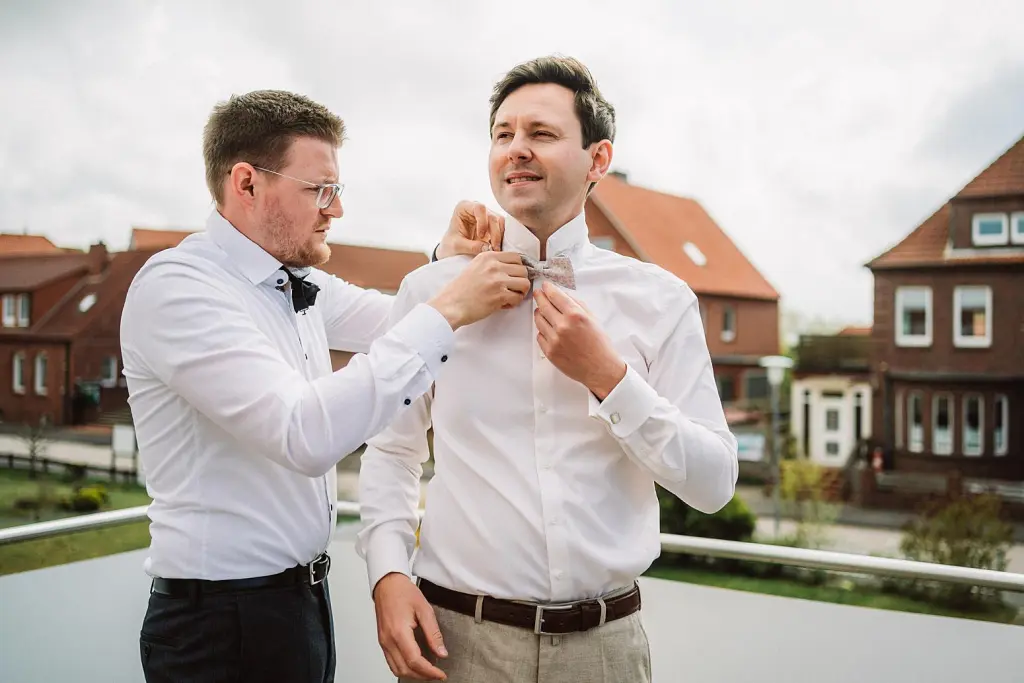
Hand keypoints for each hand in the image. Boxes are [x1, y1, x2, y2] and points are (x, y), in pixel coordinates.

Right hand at [373, 573, 447, 680]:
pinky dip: (404, 668)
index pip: (415, 661)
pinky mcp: (383, 642)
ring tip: (428, 672)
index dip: (429, 672)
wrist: (387, 585)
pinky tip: (415, 665)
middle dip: (422, 676)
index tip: (441, 674)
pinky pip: (391, 662)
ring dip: (413, 674)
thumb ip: (434, 633)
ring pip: (397, 669)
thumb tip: (441, 652)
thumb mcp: (425, 609)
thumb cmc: (403, 592)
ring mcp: (384, 642)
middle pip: (405, 669)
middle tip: (437, 675)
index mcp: (399, 632)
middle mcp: (388, 640)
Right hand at [428, 251, 529, 329]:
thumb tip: (512, 268)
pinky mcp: (499, 295)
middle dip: (520, 281)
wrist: (450, 305)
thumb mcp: (474, 267)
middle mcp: (494, 266)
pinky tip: (504, 304)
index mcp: (487, 257)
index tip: (514, 276)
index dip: (518, 268)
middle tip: (512, 288)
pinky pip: (518, 298)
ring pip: (525, 283)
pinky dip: (514, 303)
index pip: (516, 257)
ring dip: (520, 292)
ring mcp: (498, 280)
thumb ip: (491, 264)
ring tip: (510, 296)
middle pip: (523, 270)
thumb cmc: (460, 290)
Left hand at [435, 201, 503, 258]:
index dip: (483, 221)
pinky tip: (496, 248)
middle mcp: (476, 208)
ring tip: (494, 250)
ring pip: (500, 222)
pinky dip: (502, 239)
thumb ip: (471, 246)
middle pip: (492, 216)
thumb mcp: (457, 247)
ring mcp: (485, 216)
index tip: (481, 236)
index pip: (479, 208)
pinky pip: (502, 229)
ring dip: (500, 236)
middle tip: (493, 248)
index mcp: (464, 207)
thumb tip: (488, 248)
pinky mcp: (492, 225)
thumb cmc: (450, 245)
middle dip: (495, 233)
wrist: (452, 250)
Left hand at [533, 282, 625, 398]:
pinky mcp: (549, 352)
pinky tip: (548, 329)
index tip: (545, 286)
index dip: (548, 288)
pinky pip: (540, 336)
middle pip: (543, 306)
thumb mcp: (593, 319)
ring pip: (538, 320)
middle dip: (539, 297)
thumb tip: (563, 295)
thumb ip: (577, 305)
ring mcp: (554, 340)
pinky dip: (542, 330)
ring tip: (542, 311)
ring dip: (539, 313)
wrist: (600, 369)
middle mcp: (563, 326)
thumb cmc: (599, 344)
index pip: (555, 296)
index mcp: (575, 315)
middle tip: (538, 294)